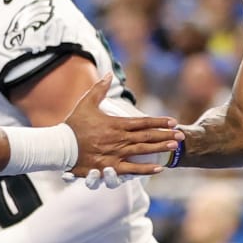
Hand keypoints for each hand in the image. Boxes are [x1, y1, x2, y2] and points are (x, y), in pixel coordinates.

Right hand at [63, 77, 180, 179]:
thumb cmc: (73, 124)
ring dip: (160, 149)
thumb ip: (100, 88)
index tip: (173, 121)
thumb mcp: (86, 102)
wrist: (60, 145)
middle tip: (181, 136)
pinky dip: (145, 169)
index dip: (159, 122)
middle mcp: (119, 138)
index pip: (143, 122)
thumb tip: (108, 73)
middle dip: (166, 135)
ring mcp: (115, 153)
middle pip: (147, 136)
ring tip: (174, 147)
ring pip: (143, 151)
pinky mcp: (110, 166)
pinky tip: (159, 168)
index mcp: (116, 124)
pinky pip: (131, 169)